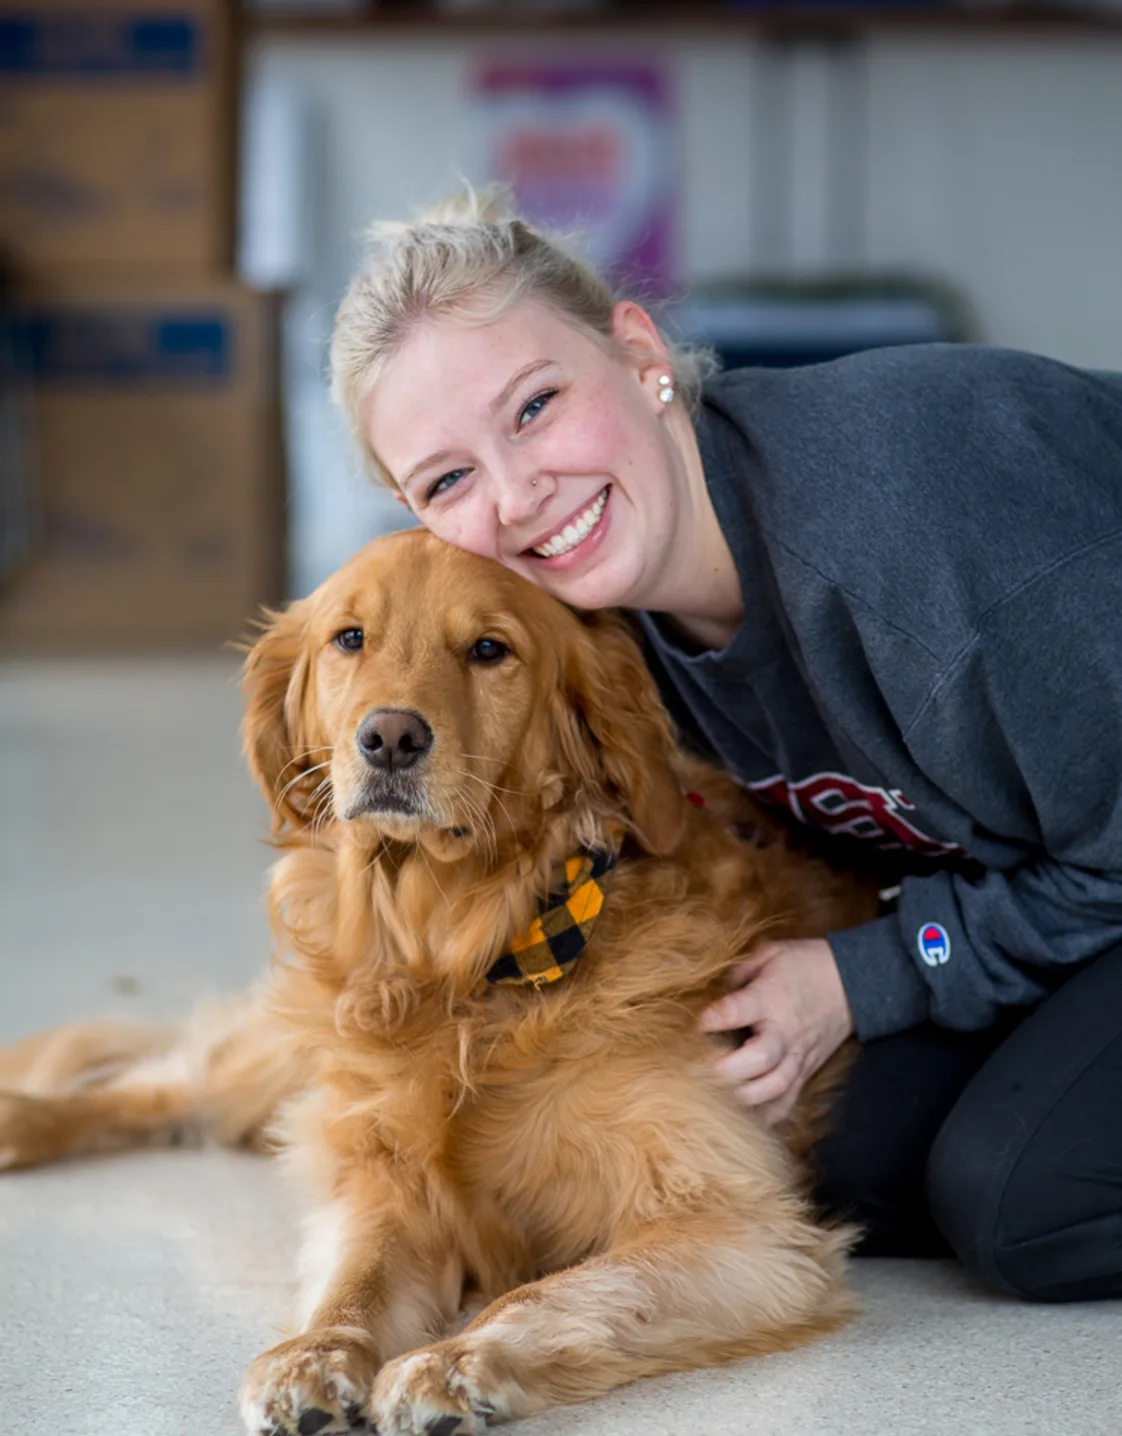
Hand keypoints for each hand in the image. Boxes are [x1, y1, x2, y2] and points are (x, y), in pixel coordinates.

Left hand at [699, 938, 853, 1123]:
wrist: (853, 982)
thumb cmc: (806, 964)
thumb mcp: (771, 953)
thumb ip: (740, 972)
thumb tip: (716, 992)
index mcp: (771, 998)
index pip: (739, 1011)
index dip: (716, 1018)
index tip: (700, 1022)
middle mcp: (785, 1031)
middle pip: (760, 1058)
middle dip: (728, 1069)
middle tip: (699, 1071)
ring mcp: (798, 1054)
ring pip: (775, 1086)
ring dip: (744, 1096)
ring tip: (717, 1096)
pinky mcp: (806, 1071)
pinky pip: (789, 1101)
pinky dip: (767, 1114)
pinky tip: (745, 1116)